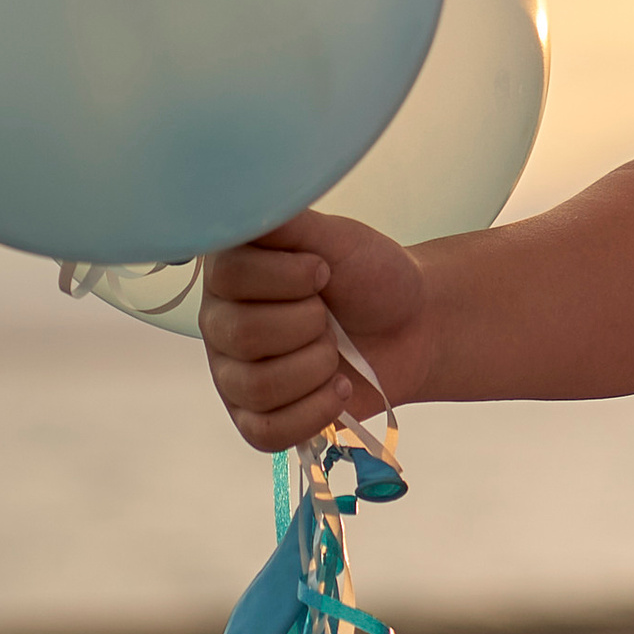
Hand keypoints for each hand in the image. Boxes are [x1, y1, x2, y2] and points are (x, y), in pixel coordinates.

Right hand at [199, 208, 433, 452]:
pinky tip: (337, 388)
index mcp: (230, 271)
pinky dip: (315, 411)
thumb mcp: (334, 236)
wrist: (412, 324)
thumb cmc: (369, 274)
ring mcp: (233, 375)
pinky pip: (268, 432)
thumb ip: (285, 222)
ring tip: (336, 351)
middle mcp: (220, 322)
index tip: (323, 271)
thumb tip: (246, 200)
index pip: (231, 276)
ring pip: (257, 386)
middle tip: (330, 316)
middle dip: (309, 324)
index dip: (289, 278)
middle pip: (243, 335)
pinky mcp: (255, 419)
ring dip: (317, 367)